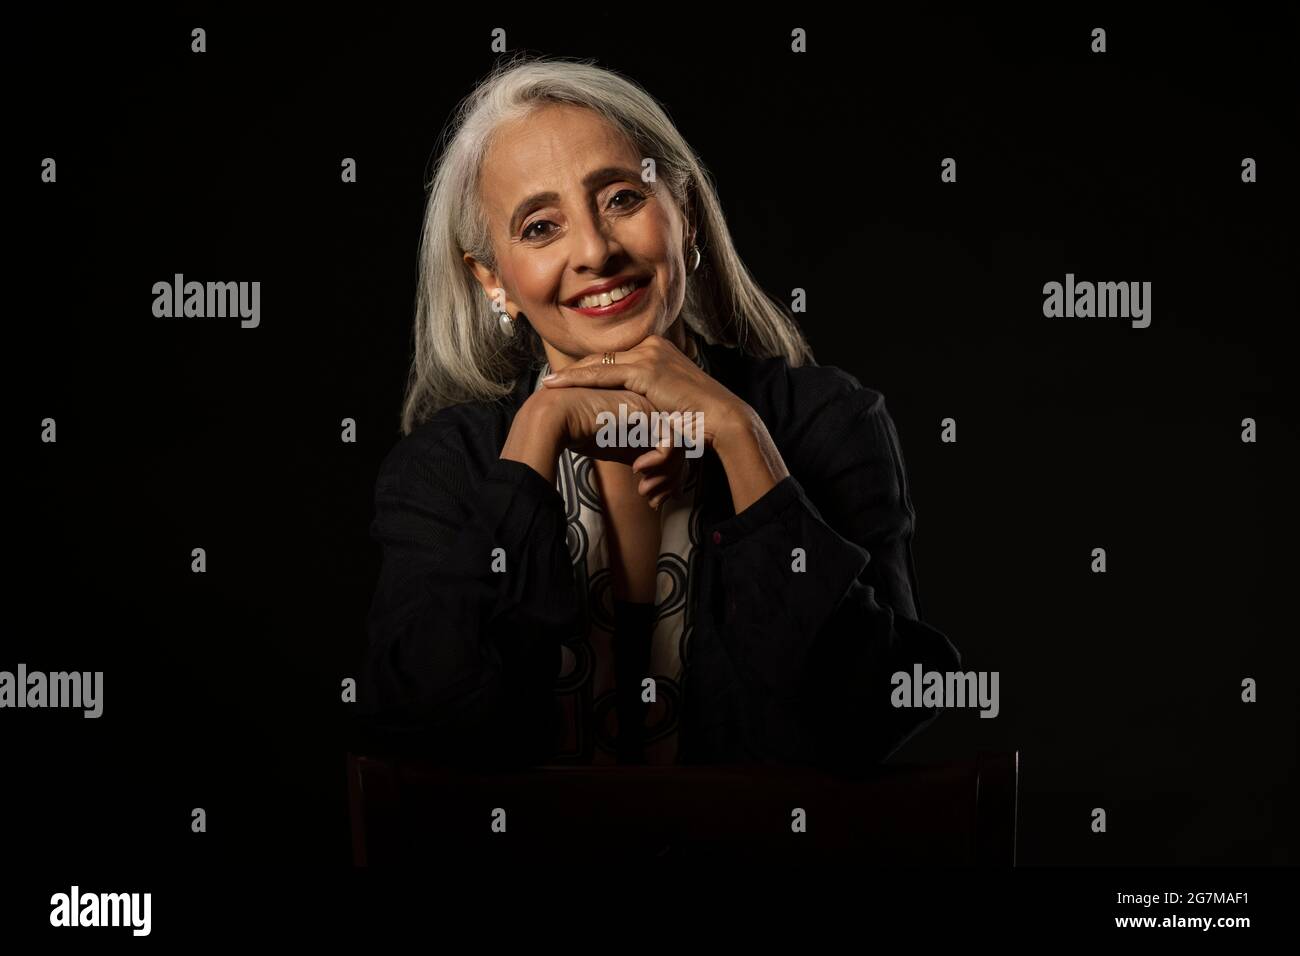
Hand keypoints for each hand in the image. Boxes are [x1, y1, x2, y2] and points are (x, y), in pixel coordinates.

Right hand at [506, 387, 689, 507]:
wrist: (555, 417)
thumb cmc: (578, 431)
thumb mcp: (616, 448)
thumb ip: (638, 456)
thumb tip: (657, 480)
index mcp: (645, 410)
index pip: (668, 444)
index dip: (666, 474)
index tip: (654, 497)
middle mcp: (651, 405)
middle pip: (679, 445)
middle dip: (670, 478)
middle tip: (654, 499)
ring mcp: (649, 405)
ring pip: (678, 444)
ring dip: (666, 475)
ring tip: (646, 490)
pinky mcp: (644, 410)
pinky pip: (668, 441)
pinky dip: (658, 463)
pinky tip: (638, 470)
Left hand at [540, 334, 743, 453]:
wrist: (721, 418)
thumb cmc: (699, 417)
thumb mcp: (669, 400)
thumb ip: (649, 397)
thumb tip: (634, 409)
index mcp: (657, 349)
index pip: (614, 359)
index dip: (588, 370)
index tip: (566, 380)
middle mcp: (651, 345)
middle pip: (602, 358)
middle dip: (575, 371)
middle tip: (549, 382)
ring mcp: (648, 354)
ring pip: (598, 364)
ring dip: (570, 375)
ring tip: (547, 385)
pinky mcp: (645, 369)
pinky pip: (602, 375)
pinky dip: (577, 380)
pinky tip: (558, 386)